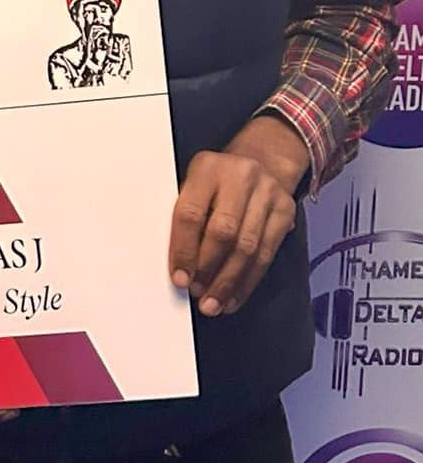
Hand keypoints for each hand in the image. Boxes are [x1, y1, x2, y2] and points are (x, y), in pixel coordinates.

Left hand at [170, 117, 306, 318]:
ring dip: (229, 281)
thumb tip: (176, 264)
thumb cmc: (217, 179)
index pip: (191, 213)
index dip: (184, 250)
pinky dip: (248, 280)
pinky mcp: (285, 211)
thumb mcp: (195, 183)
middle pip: (223, 232)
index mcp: (207, 168)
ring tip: (214, 303)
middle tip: (197, 293)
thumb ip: (186, 215)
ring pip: (247, 247)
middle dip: (208, 269)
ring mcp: (267, 193)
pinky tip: (234, 296)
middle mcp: (240, 177)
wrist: (262, 160)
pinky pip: (267, 254)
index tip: (179, 278)